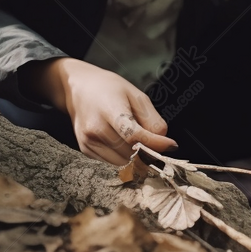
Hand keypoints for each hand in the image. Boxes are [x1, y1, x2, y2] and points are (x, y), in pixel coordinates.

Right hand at [19, 57, 176, 164]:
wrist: (78, 88)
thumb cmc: (110, 89)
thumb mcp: (136, 95)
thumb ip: (152, 119)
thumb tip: (164, 143)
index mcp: (110, 110)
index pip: (134, 136)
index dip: (155, 144)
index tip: (171, 145)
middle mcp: (95, 128)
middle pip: (129, 152)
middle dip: (148, 152)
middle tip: (157, 145)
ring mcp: (88, 141)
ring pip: (122, 162)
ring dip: (136, 158)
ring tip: (139, 143)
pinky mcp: (85, 150)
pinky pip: (112, 163)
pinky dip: (123, 158)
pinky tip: (123, 143)